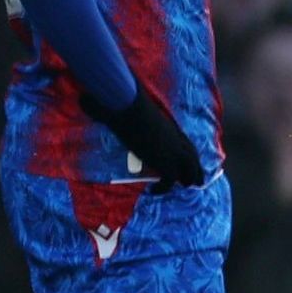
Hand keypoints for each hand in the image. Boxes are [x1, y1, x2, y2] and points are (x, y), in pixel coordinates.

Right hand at [95, 91, 211, 187]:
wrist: (129, 109)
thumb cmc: (127, 103)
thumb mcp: (131, 108)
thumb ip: (125, 109)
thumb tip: (94, 101)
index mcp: (171, 128)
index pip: (186, 143)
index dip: (190, 154)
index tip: (191, 160)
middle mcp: (176, 140)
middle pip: (193, 158)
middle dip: (196, 170)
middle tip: (197, 180)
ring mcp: (172, 152)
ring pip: (189, 170)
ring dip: (188, 180)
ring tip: (183, 187)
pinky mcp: (164, 163)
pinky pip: (170, 181)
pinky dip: (163, 188)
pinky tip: (154, 191)